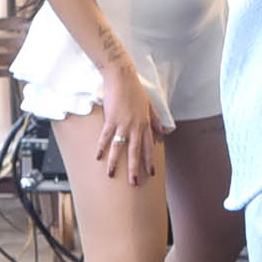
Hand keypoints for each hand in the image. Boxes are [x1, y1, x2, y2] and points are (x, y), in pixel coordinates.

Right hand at [95, 63, 160, 184]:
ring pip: (120, 147)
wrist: (122, 77)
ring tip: (111, 175)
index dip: (149, 161)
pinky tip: (98, 157)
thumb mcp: (150, 104)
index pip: (149, 147)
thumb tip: (163, 131)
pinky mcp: (111, 119)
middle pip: (136, 152)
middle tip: (133, 183)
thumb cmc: (135, 89)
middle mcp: (135, 126)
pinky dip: (101, 147)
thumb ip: (155, 119)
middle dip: (134, 169)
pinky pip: (105, 137)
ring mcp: (123, 124)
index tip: (151, 173)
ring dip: (115, 162)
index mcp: (145, 124)